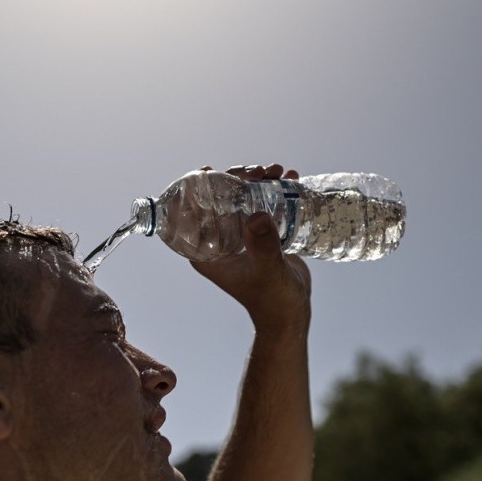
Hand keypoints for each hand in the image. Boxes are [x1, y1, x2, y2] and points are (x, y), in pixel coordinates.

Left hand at [191, 164, 311, 334]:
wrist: (291, 311)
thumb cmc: (273, 299)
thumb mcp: (266, 271)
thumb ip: (262, 246)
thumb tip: (258, 216)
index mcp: (206, 252)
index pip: (190, 214)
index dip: (195, 187)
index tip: (209, 169)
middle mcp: (218, 241)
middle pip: (218, 199)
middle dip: (235, 178)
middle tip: (258, 171)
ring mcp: (239, 235)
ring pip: (240, 197)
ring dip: (256, 180)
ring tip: (276, 172)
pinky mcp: (258, 233)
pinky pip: (260, 203)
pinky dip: (272, 189)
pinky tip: (288, 177)